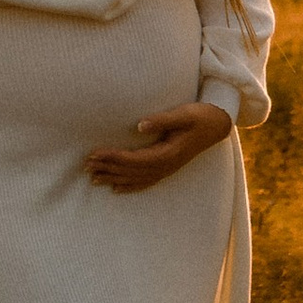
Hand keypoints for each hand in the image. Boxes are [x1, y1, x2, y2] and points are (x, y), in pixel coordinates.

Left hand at [87, 101, 232, 192]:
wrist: (216, 126)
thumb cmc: (199, 116)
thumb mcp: (183, 114)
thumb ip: (162, 120)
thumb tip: (140, 125)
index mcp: (167, 154)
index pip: (133, 159)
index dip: (113, 158)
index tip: (94, 154)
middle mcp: (165, 166)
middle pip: (131, 171)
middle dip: (107, 169)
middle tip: (86, 166)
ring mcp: (167, 170)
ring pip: (135, 179)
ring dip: (114, 179)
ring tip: (93, 178)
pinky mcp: (167, 169)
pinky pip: (145, 182)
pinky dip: (130, 186)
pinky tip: (116, 189)